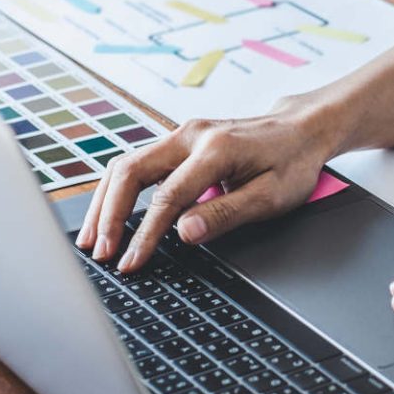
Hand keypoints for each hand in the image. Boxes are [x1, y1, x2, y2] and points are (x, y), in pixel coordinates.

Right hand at [77, 105, 342, 271]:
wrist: (301, 130)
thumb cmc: (292, 164)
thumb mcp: (271, 197)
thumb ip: (226, 213)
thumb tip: (184, 233)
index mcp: (216, 149)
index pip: (168, 197)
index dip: (145, 234)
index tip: (131, 263)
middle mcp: (191, 136)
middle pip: (131, 171)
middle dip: (109, 216)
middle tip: (100, 254)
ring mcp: (182, 136)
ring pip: (127, 165)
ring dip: (105, 203)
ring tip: (92, 240)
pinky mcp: (179, 143)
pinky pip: (137, 164)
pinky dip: (118, 192)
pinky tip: (108, 216)